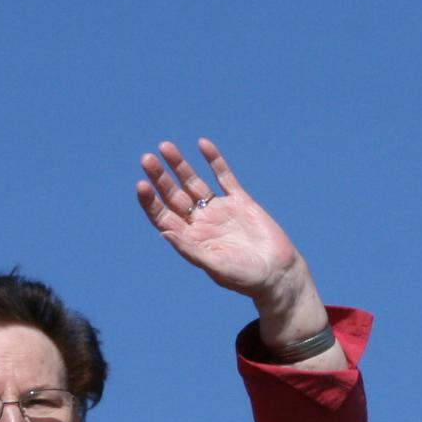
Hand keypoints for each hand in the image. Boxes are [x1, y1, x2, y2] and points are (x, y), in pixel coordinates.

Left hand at [136, 138, 318, 313]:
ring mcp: (220, 210)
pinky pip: (224, 177)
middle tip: (147, 158)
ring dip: (180, 165)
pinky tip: (202, 144)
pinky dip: (214, 161)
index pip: (163, 216)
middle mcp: (201, 222)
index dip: (150, 201)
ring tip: (165, 146)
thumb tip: (164, 232)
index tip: (142, 184)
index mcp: (191, 239)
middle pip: (174, 195)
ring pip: (194, 182)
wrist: (278, 273)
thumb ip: (190, 249)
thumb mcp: (215, 265)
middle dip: (161, 177)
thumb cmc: (245, 278)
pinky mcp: (241, 201)